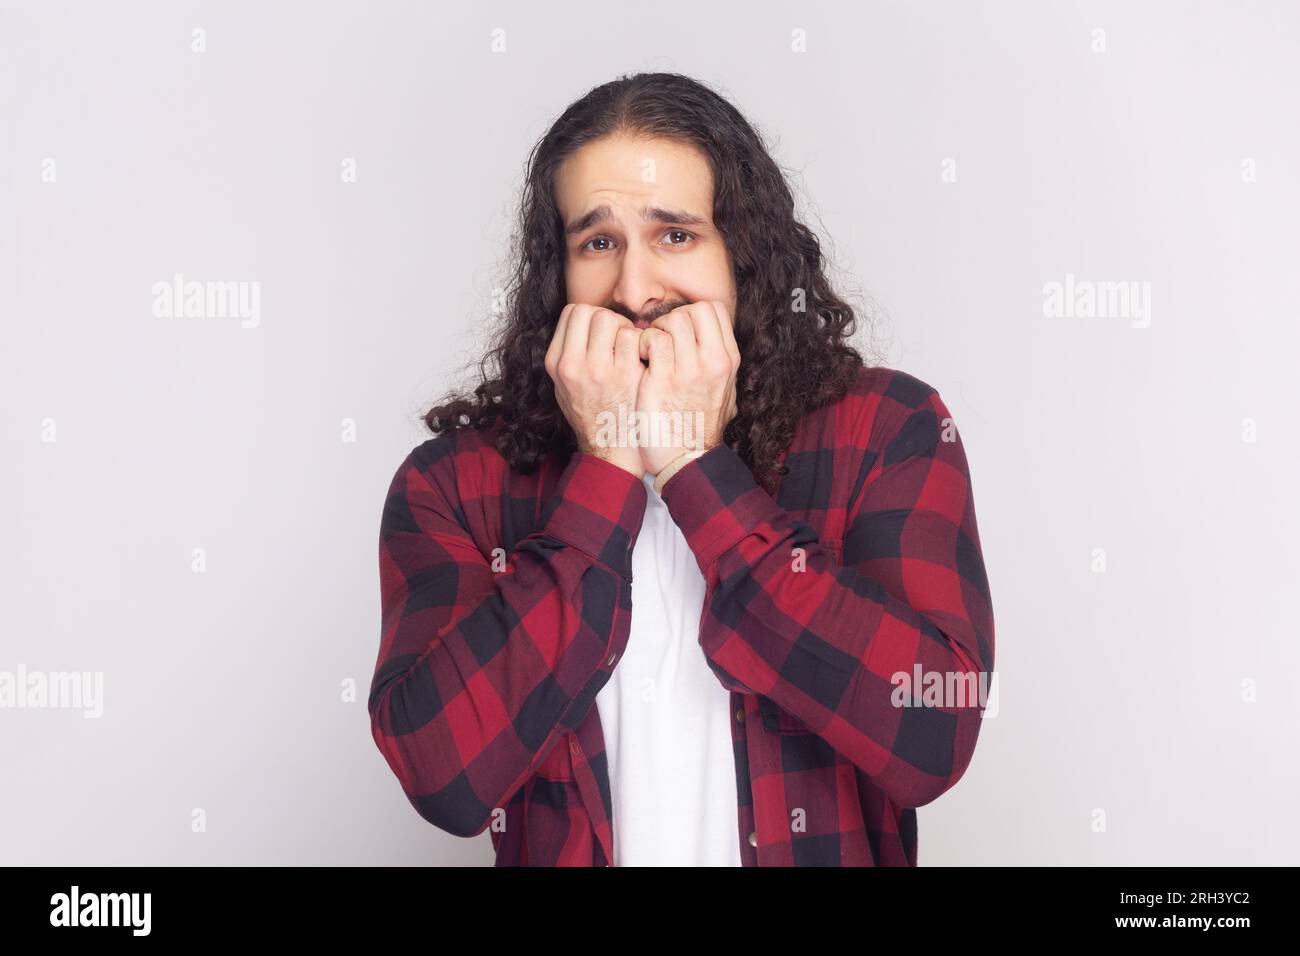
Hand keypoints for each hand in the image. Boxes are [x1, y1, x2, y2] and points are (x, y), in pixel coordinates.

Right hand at [544, 303, 646, 477]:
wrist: (612, 451)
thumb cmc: (593, 417)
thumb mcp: (565, 387)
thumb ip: (571, 354)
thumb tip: (588, 322)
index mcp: (557, 364)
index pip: (572, 312)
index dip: (592, 316)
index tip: (601, 333)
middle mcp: (573, 365)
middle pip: (592, 312)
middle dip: (610, 320)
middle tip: (619, 340)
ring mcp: (599, 370)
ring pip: (612, 320)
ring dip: (626, 330)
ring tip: (630, 350)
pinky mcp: (625, 375)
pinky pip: (634, 338)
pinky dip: (642, 344)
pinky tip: (643, 360)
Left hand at [635, 300, 739, 476]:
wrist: (685, 462)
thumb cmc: (698, 426)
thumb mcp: (723, 392)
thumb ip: (716, 364)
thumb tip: (706, 339)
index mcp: (728, 360)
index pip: (714, 309)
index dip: (691, 312)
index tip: (678, 332)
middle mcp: (713, 362)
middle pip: (694, 309)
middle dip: (672, 318)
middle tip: (660, 339)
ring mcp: (689, 371)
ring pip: (673, 319)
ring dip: (655, 330)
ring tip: (649, 351)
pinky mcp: (662, 381)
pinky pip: (653, 341)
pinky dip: (641, 344)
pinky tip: (640, 361)